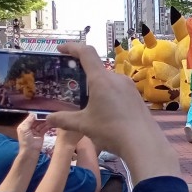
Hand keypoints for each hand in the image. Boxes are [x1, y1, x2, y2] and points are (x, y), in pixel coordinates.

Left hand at [15, 114, 46, 154]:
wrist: (30, 151)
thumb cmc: (26, 140)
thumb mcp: (24, 129)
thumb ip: (29, 121)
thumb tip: (33, 114)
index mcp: (24, 126)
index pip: (30, 118)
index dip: (35, 116)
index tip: (41, 112)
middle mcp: (30, 128)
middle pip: (36, 121)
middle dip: (41, 118)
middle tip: (47, 115)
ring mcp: (36, 131)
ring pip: (41, 124)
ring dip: (45, 122)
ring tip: (50, 119)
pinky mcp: (41, 134)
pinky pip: (44, 129)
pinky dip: (47, 126)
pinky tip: (51, 123)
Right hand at [44, 44, 171, 162]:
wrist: (144, 144)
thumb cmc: (111, 130)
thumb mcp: (83, 125)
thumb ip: (64, 119)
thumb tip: (48, 118)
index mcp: (101, 79)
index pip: (86, 53)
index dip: (72, 47)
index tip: (60, 49)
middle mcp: (117, 78)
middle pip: (97, 68)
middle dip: (82, 73)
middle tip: (70, 84)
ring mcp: (130, 87)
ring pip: (108, 80)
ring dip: (95, 86)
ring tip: (85, 100)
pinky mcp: (137, 97)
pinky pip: (118, 90)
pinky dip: (107, 94)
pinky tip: (103, 110)